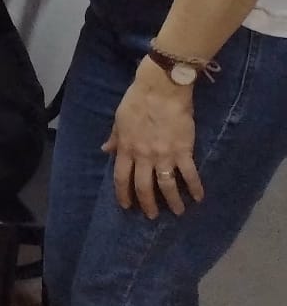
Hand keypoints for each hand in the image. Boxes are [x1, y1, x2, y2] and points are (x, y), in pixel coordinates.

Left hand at [103, 63, 202, 217]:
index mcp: (126, 148)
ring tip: (177, 212)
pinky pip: (189, 174)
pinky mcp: (183, 150)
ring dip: (172, 201)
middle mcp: (143, 156)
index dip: (123, 194)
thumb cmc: (137, 100)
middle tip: (152, 216)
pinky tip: (198, 198)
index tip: (126, 205)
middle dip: (147, 204)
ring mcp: (164, 155)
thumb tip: (105, 149)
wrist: (161, 89)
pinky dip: (195, 187)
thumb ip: (115, 137)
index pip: (121, 177)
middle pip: (143, 187)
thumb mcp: (119, 119)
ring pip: (166, 185)